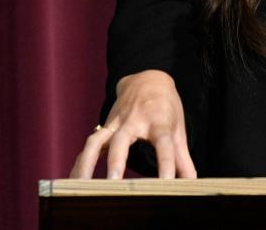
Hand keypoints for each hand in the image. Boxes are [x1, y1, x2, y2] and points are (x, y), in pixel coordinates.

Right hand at [69, 69, 196, 179]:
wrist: (146, 80)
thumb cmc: (165, 107)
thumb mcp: (177, 128)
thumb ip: (182, 157)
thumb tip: (191, 182)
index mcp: (158, 121)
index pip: (163, 142)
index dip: (166, 163)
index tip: (167, 183)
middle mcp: (134, 120)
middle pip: (123, 139)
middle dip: (118, 160)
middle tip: (114, 182)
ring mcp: (116, 122)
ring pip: (97, 140)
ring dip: (88, 162)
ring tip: (82, 185)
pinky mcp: (104, 126)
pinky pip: (90, 144)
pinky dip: (81, 161)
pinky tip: (74, 179)